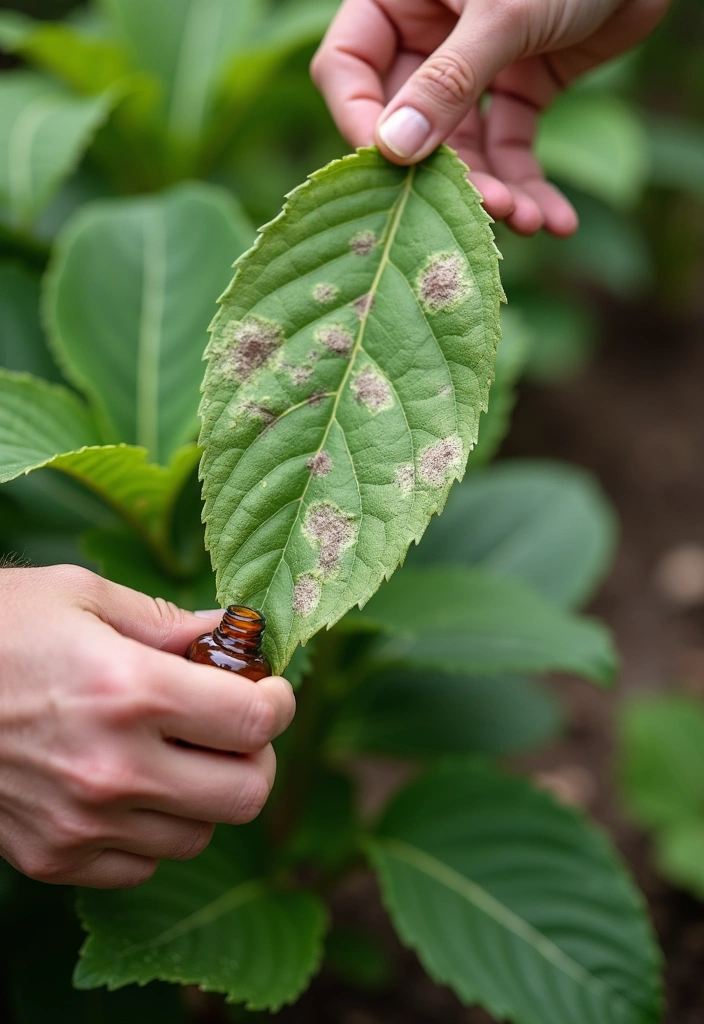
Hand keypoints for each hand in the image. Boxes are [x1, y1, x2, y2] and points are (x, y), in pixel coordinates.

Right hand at [0, 565, 294, 887]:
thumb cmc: (0, 626)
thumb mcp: (85, 596)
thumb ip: (171, 621)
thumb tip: (234, 632)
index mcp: (129, 689)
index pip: (255, 721)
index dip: (277, 701)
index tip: (269, 690)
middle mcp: (112, 768)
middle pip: (246, 793)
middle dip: (255, 755)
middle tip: (234, 727)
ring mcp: (81, 823)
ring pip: (200, 832)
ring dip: (205, 793)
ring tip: (175, 751)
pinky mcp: (53, 857)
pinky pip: (143, 863)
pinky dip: (154, 829)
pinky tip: (130, 785)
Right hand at [312, 0, 669, 235]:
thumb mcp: (501, 13)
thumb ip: (448, 82)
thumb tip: (392, 150)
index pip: (348, 68)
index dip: (361, 123)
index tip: (389, 173)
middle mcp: (428, 34)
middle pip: (410, 123)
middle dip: (450, 174)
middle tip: (481, 211)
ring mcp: (474, 63)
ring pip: (465, 145)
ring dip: (496, 190)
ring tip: (527, 222)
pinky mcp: (521, 83)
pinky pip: (512, 143)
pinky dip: (531, 182)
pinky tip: (555, 219)